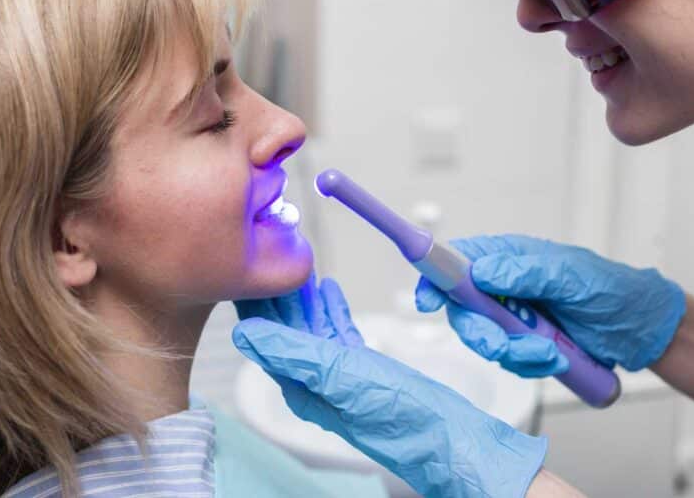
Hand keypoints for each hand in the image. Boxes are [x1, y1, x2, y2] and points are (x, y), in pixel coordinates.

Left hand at [232, 277, 547, 497]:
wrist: (446, 435)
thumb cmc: (398, 416)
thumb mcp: (339, 375)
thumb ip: (293, 352)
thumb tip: (247, 334)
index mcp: (302, 387)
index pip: (267, 341)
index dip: (257, 307)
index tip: (247, 273)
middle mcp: (316, 383)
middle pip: (287, 331)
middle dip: (280, 296)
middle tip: (273, 258)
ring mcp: (341, 377)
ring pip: (313, 328)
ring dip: (305, 299)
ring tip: (299, 268)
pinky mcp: (364, 371)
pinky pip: (339, 333)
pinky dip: (333, 310)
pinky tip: (330, 290)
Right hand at [416, 235, 685, 373]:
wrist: (641, 330)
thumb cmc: (611, 290)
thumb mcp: (571, 276)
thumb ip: (526, 272)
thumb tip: (483, 271)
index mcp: (509, 258)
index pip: (456, 263)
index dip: (434, 280)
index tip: (428, 302)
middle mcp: (503, 285)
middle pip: (463, 310)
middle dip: (483, 333)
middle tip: (505, 345)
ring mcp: (513, 316)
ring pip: (485, 340)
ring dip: (515, 353)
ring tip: (550, 352)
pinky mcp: (524, 343)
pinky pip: (508, 360)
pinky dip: (529, 365)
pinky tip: (555, 358)